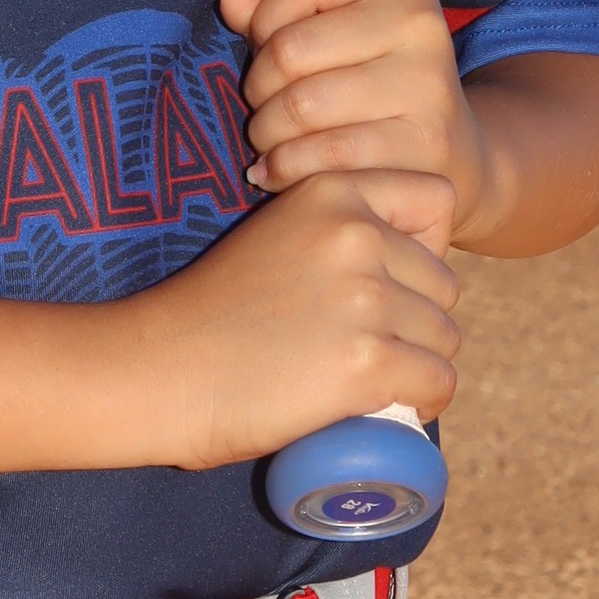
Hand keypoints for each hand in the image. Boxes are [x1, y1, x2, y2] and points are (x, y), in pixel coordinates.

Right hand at [132, 171, 459, 473]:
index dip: (424, 247)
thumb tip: (399, 273)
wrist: (154, 372)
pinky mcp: (366, 361)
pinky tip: (397, 407)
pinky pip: (438, 381)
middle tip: (368, 347)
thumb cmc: (205, 317)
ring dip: (418, 363)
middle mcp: (355, 234)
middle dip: (417, 318)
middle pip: (443, 283)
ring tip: (371, 382)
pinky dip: (424, 401)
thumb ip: (328, 234)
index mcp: (331, 191)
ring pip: (445, 336)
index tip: (391, 283)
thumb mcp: (273, 237)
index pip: (435, 200)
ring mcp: (363, 298)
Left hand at [219, 0, 487, 258]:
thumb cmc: (370, 85)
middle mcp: (422, 23)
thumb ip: (273, 10)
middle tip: (264, 108)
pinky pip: (323, 155)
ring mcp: (428, 84)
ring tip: (269, 141)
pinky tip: (278, 172)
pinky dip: (284, 168)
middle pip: (291, 48)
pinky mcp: (424, 144)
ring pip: (300, 106)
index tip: (267, 49)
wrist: (450, 156)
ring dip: (265, 133)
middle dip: (258, 86)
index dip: (263, 19)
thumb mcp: (329, 34)